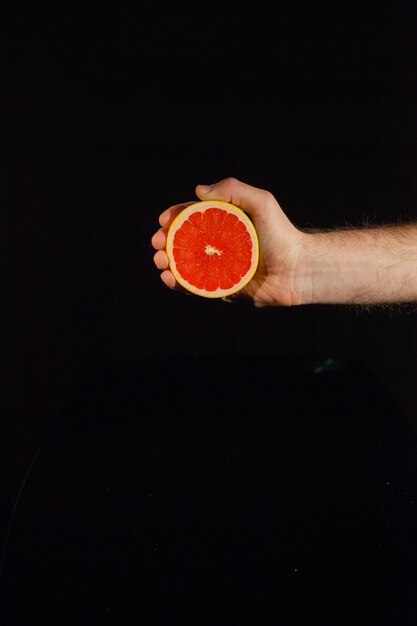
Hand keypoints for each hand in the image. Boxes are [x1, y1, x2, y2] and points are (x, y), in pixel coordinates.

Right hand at [151, 177, 307, 306]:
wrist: (297, 270)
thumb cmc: (281, 234)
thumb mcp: (261, 202)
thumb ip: (233, 189)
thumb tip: (198, 191)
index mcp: (225, 224)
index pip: (193, 218)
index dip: (175, 217)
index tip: (163, 220)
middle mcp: (219, 246)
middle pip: (184, 242)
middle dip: (165, 241)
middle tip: (157, 243)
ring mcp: (219, 268)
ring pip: (185, 265)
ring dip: (167, 263)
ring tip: (160, 261)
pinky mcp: (222, 289)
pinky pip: (196, 287)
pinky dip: (179, 284)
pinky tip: (169, 279)